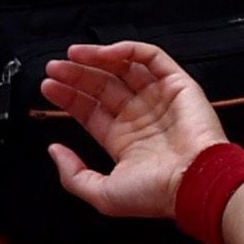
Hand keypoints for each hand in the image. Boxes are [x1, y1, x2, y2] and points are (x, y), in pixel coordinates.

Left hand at [39, 40, 225, 219]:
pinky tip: (103, 54)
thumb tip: (54, 152)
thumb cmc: (156, 194)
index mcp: (124, 141)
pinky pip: (151, 57)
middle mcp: (141, 117)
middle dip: (76, 75)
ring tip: (72, 55)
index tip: (48, 87)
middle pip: (101, 86)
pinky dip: (127, 50)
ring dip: (95, 58)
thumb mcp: (102, 194)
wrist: (194, 184)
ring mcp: (159, 99)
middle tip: (54, 68)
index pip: (90, 110)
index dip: (68, 97)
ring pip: (122, 68)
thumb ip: (73, 175)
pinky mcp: (178, 85)